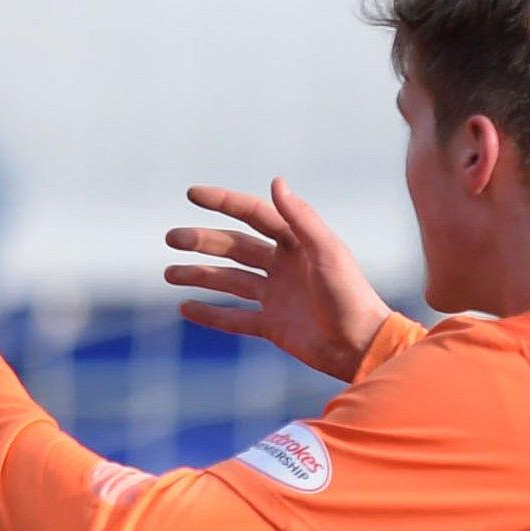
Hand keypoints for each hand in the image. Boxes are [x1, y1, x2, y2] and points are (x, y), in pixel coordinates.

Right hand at [165, 179, 390, 381]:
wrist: (361, 348)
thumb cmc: (351, 297)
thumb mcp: (328, 252)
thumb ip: (303, 219)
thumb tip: (276, 182)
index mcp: (297, 243)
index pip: (255, 214)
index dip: (223, 202)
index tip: (192, 193)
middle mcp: (284, 266)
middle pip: (235, 247)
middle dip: (202, 242)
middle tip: (171, 238)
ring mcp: (276, 296)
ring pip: (230, 281)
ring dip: (199, 275)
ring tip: (168, 273)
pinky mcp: (273, 326)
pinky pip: (235, 318)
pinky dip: (211, 314)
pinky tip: (185, 307)